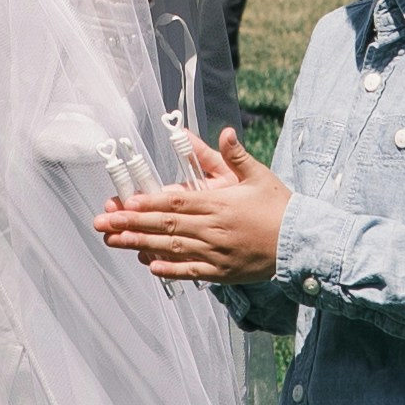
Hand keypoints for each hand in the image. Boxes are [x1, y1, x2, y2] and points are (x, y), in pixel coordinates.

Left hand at [95, 126, 290, 282]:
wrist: (301, 242)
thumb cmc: (279, 206)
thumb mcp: (258, 175)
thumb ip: (235, 156)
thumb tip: (223, 132)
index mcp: (220, 203)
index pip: (176, 202)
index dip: (148, 203)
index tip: (124, 203)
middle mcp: (214, 229)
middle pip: (166, 226)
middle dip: (131, 224)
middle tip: (103, 223)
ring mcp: (216, 252)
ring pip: (172, 248)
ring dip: (141, 245)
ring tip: (115, 242)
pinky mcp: (223, 272)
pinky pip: (191, 271)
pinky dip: (170, 270)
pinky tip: (149, 266)